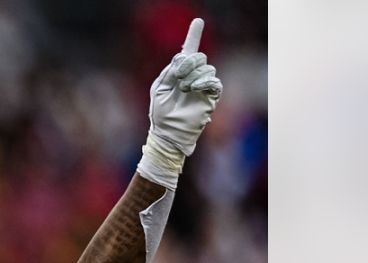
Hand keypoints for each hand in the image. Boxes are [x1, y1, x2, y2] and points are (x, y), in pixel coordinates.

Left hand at [148, 18, 222, 157]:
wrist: (169, 132)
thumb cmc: (161, 114)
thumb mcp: (159, 89)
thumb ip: (169, 72)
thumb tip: (181, 57)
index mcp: (178, 73)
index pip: (188, 51)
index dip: (194, 35)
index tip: (198, 21)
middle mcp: (192, 76)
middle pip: (198, 57)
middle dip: (188, 63)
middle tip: (178, 78)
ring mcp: (203, 85)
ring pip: (206, 68)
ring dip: (193, 76)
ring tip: (184, 89)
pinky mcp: (211, 96)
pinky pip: (213, 81)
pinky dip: (203, 81)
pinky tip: (194, 88)